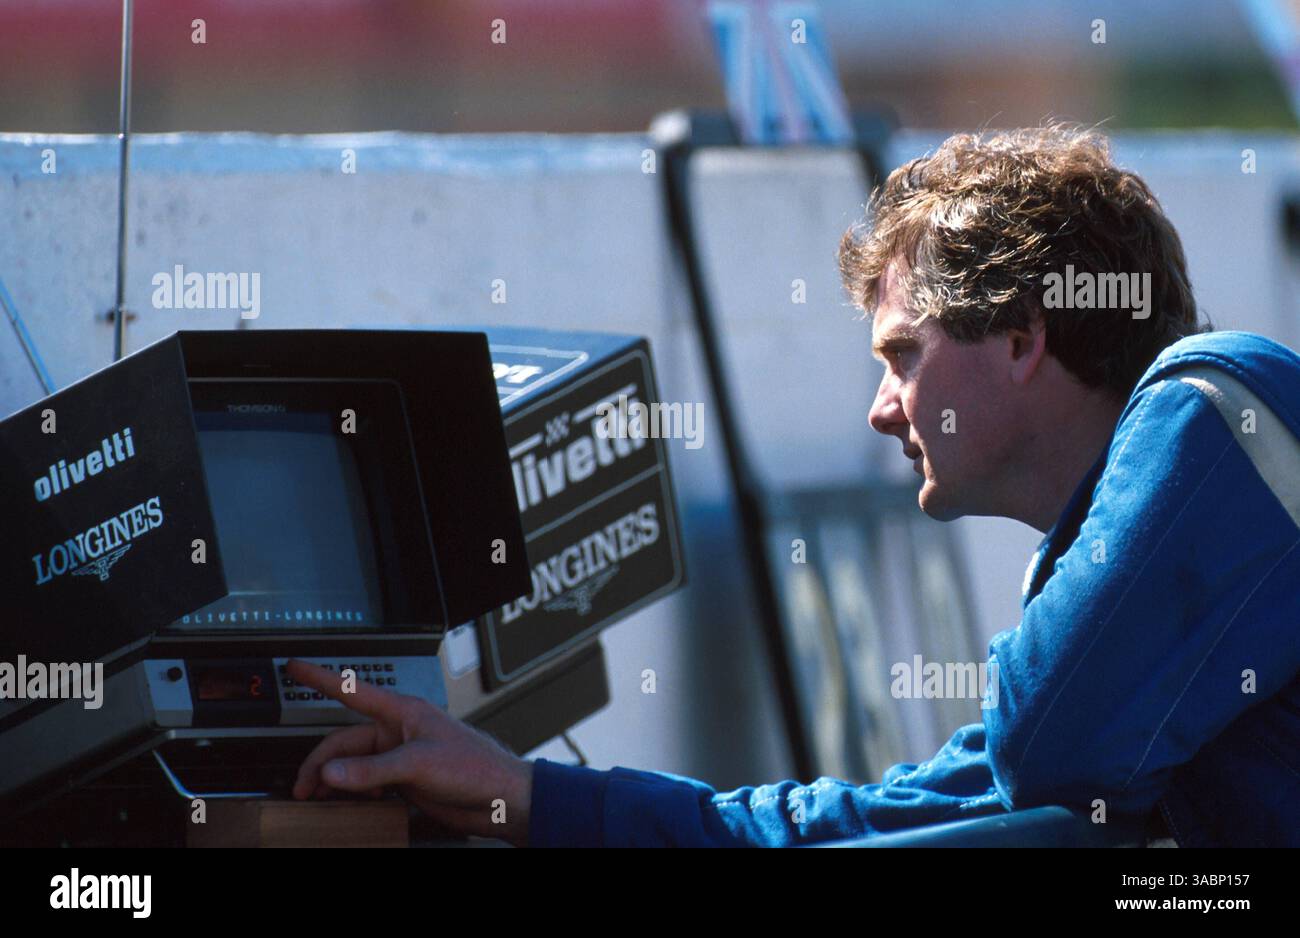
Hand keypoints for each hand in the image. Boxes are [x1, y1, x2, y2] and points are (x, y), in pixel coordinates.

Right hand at [287, 659, 533, 845]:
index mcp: (403, 712)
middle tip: (303, 788)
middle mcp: (398, 732)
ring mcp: (400, 757)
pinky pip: (367, 783)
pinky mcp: (405, 781)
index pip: (353, 690)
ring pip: (352, 766)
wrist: (500, 798)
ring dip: (333, 781)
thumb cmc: (475, 767)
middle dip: (319, 763)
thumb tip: (330, 772)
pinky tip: (349, 805)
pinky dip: (352, 794)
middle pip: (343, 742)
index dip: (321, 678)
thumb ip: (371, 770)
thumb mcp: (419, 764)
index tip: (296, 667)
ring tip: (317, 799)